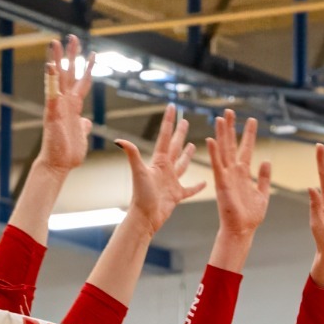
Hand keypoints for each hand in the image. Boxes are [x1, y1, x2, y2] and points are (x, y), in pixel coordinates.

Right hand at [37, 35, 93, 174]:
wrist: (59, 164)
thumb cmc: (69, 152)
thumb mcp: (82, 134)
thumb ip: (83, 125)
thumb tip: (86, 121)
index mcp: (74, 106)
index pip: (82, 82)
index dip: (87, 67)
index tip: (92, 52)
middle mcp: (65, 102)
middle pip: (68, 72)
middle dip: (71, 55)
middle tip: (72, 36)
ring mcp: (57, 105)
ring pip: (57, 78)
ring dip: (56, 60)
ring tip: (55, 42)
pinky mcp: (52, 112)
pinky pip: (51, 93)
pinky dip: (50, 80)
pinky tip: (50, 66)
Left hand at [119, 104, 202, 232]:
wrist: (145, 217)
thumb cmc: (142, 195)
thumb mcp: (139, 171)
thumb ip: (132, 154)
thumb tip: (119, 139)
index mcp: (159, 161)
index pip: (165, 136)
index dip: (169, 121)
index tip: (172, 107)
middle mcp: (165, 169)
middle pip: (175, 147)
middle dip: (180, 133)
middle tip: (185, 121)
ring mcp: (172, 182)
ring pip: (182, 165)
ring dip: (187, 155)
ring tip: (192, 145)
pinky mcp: (177, 195)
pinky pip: (190, 189)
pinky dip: (197, 187)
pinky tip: (205, 183)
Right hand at [207, 110, 272, 238]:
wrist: (242, 230)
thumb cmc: (251, 216)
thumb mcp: (263, 194)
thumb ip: (264, 177)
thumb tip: (267, 160)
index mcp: (244, 173)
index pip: (246, 149)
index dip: (249, 134)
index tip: (251, 120)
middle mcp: (234, 172)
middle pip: (232, 144)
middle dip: (231, 128)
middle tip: (230, 110)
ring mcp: (227, 176)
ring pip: (223, 150)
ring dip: (222, 134)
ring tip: (220, 118)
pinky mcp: (221, 183)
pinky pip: (217, 165)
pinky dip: (214, 152)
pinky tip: (212, 139)